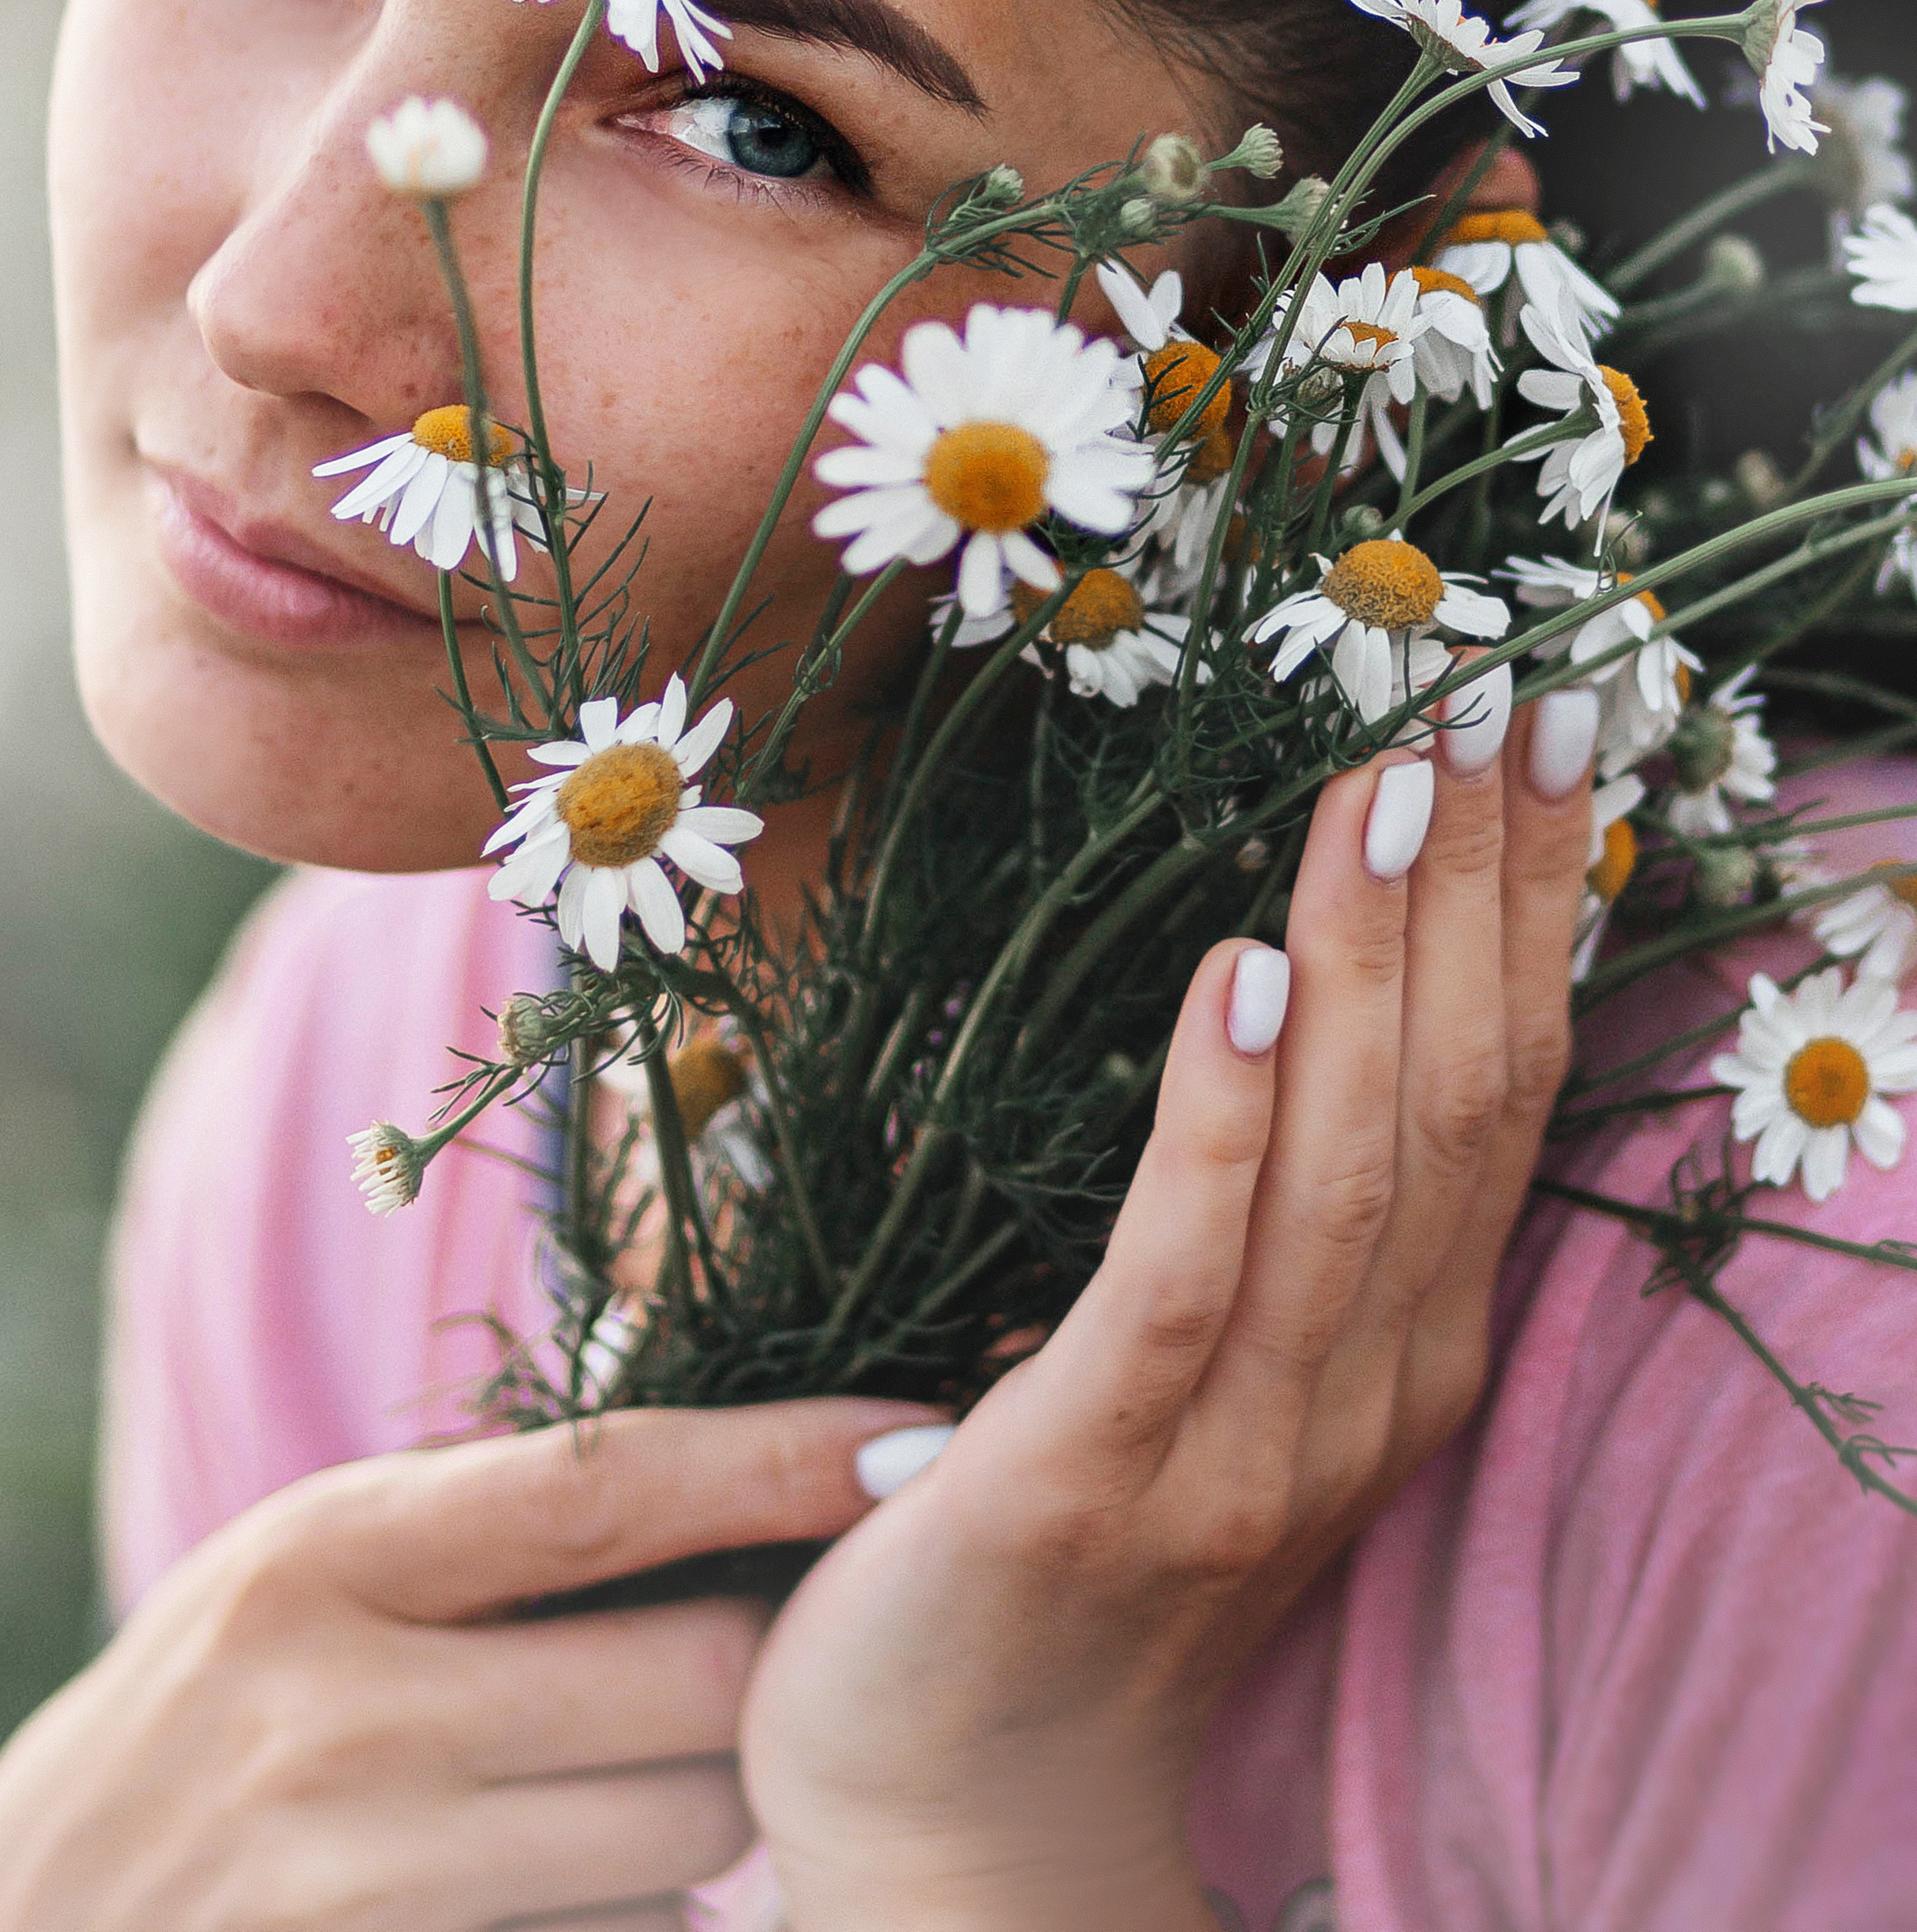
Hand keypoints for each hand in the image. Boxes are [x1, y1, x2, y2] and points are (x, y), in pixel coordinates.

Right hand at [0, 1394, 936, 1931]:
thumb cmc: (222, 1717)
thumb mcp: (312, 1575)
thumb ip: (491, 1527)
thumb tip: (755, 1465)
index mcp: (324, 1560)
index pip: (607, 1487)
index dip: (783, 1457)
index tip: (918, 1438)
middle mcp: (342, 1719)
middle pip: (699, 1682)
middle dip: (760, 1672)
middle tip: (744, 1658)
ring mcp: (365, 1888)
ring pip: (691, 1838)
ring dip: (705, 1813)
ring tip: (614, 1783)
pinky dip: (633, 1925)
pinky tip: (553, 1894)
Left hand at [743, 688, 1594, 1931]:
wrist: (959, 1803)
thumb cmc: (1076, 1538)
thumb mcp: (1216, 1358)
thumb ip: (1275, 1204)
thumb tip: (1287, 963)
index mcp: (1401, 1353)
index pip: (1495, 1091)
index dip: (1528, 908)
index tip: (1537, 731)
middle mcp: (1361, 1395)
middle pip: (1446, 1103)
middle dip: (1472, 888)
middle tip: (1481, 693)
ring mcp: (1236, 1448)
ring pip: (1340, 1169)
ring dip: (1369, 960)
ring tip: (1380, 784)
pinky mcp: (1088, 1480)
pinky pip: (1179, 1276)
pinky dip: (1220, 1120)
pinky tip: (1239, 975)